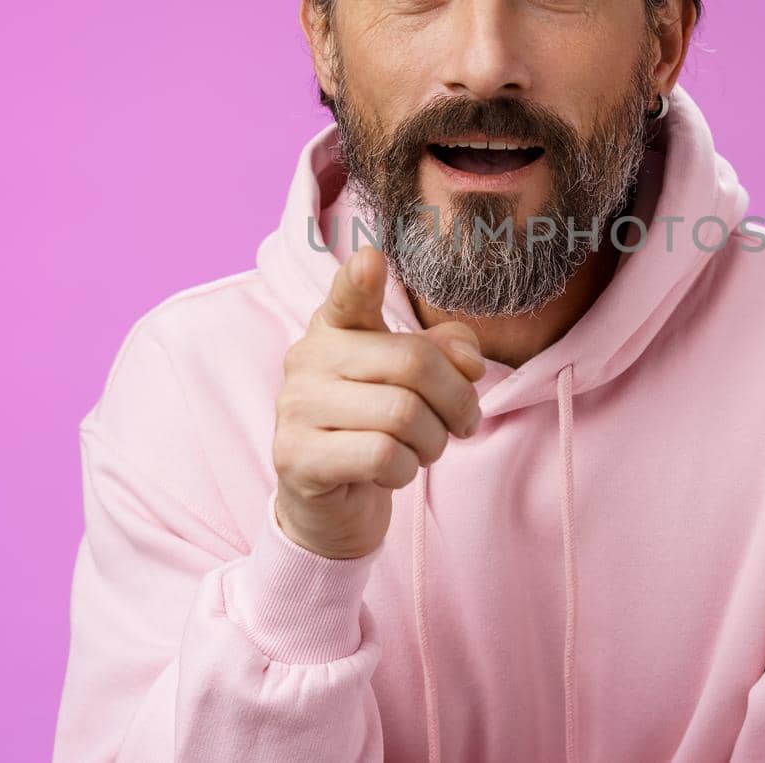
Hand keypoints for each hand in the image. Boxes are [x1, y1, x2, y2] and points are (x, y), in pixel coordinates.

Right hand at [272, 246, 485, 559]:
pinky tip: (391, 472)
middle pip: (413, 363)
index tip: (371, 260)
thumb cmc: (379, 429)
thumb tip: (468, 358)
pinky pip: (382, 455)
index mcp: (336, 327)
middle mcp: (307, 357)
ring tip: (420, 450)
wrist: (333, 504)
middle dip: (457, 400)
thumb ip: (447, 354)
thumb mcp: (418, 384)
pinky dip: (405, 470)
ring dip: (433, 442)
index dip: (360, 278)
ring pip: (404, 414)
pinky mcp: (296, 456)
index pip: (349, 295)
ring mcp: (296, 406)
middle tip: (461, 424)